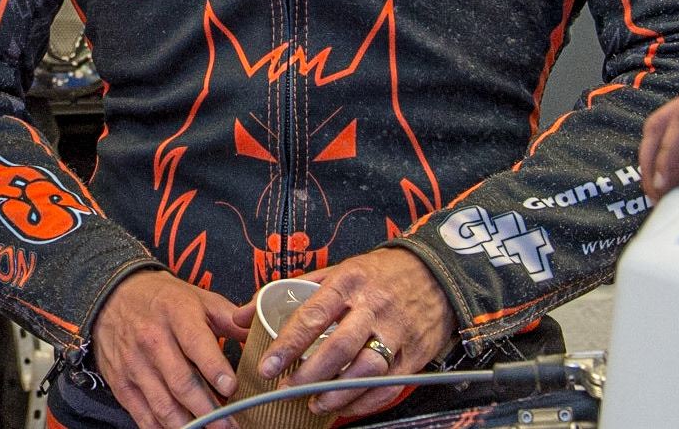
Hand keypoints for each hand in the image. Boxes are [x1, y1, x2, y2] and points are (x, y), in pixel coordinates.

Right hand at [92, 267, 244, 428]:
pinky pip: (144, 416)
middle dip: (209, 410)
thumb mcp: (198, 298)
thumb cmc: (164, 300)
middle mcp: (152, 339)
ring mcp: (134, 364)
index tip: (231, 388)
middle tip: (231, 426)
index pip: (196, 343)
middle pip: (181, 382)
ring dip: (190, 426)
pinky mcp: (122, 383)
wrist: (113, 296)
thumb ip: (231, 319)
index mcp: (176, 314)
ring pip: (163, 405)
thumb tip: (263, 335)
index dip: (214, 368)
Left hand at [257, 248, 456, 418]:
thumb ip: (290, 292)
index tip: (267, 365)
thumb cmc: (376, 274)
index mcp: (348, 282)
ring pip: (365, 370)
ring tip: (313, 403)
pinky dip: (366, 401)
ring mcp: (397, 332)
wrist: (435, 273)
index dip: (287, 344)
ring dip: (337, 393)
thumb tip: (244, 316)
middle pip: (338, 347)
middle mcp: (373, 307)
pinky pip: (389, 384)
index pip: (312, 316)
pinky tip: (346, 406)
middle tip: (286, 389)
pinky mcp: (415, 354)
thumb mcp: (335, 271)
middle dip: (309, 374)